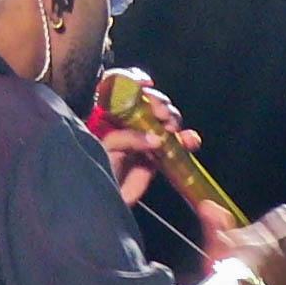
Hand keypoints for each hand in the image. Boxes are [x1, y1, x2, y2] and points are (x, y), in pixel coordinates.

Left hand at [86, 75, 199, 206]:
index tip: (146, 85)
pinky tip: (191, 140)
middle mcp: (126, 122)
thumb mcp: (106, 149)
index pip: (122, 86)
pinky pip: (174, 143)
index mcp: (107, 114)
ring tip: (173, 128)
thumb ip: (128, 138)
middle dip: (159, 104)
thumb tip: (156, 139)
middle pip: (148, 101)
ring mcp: (142, 138)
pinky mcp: (154, 157)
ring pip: (164, 120)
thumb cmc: (94, 171)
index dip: (135, 81)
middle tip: (163, 115)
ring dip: (174, 120)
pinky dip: (186, 140)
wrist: (100, 203)